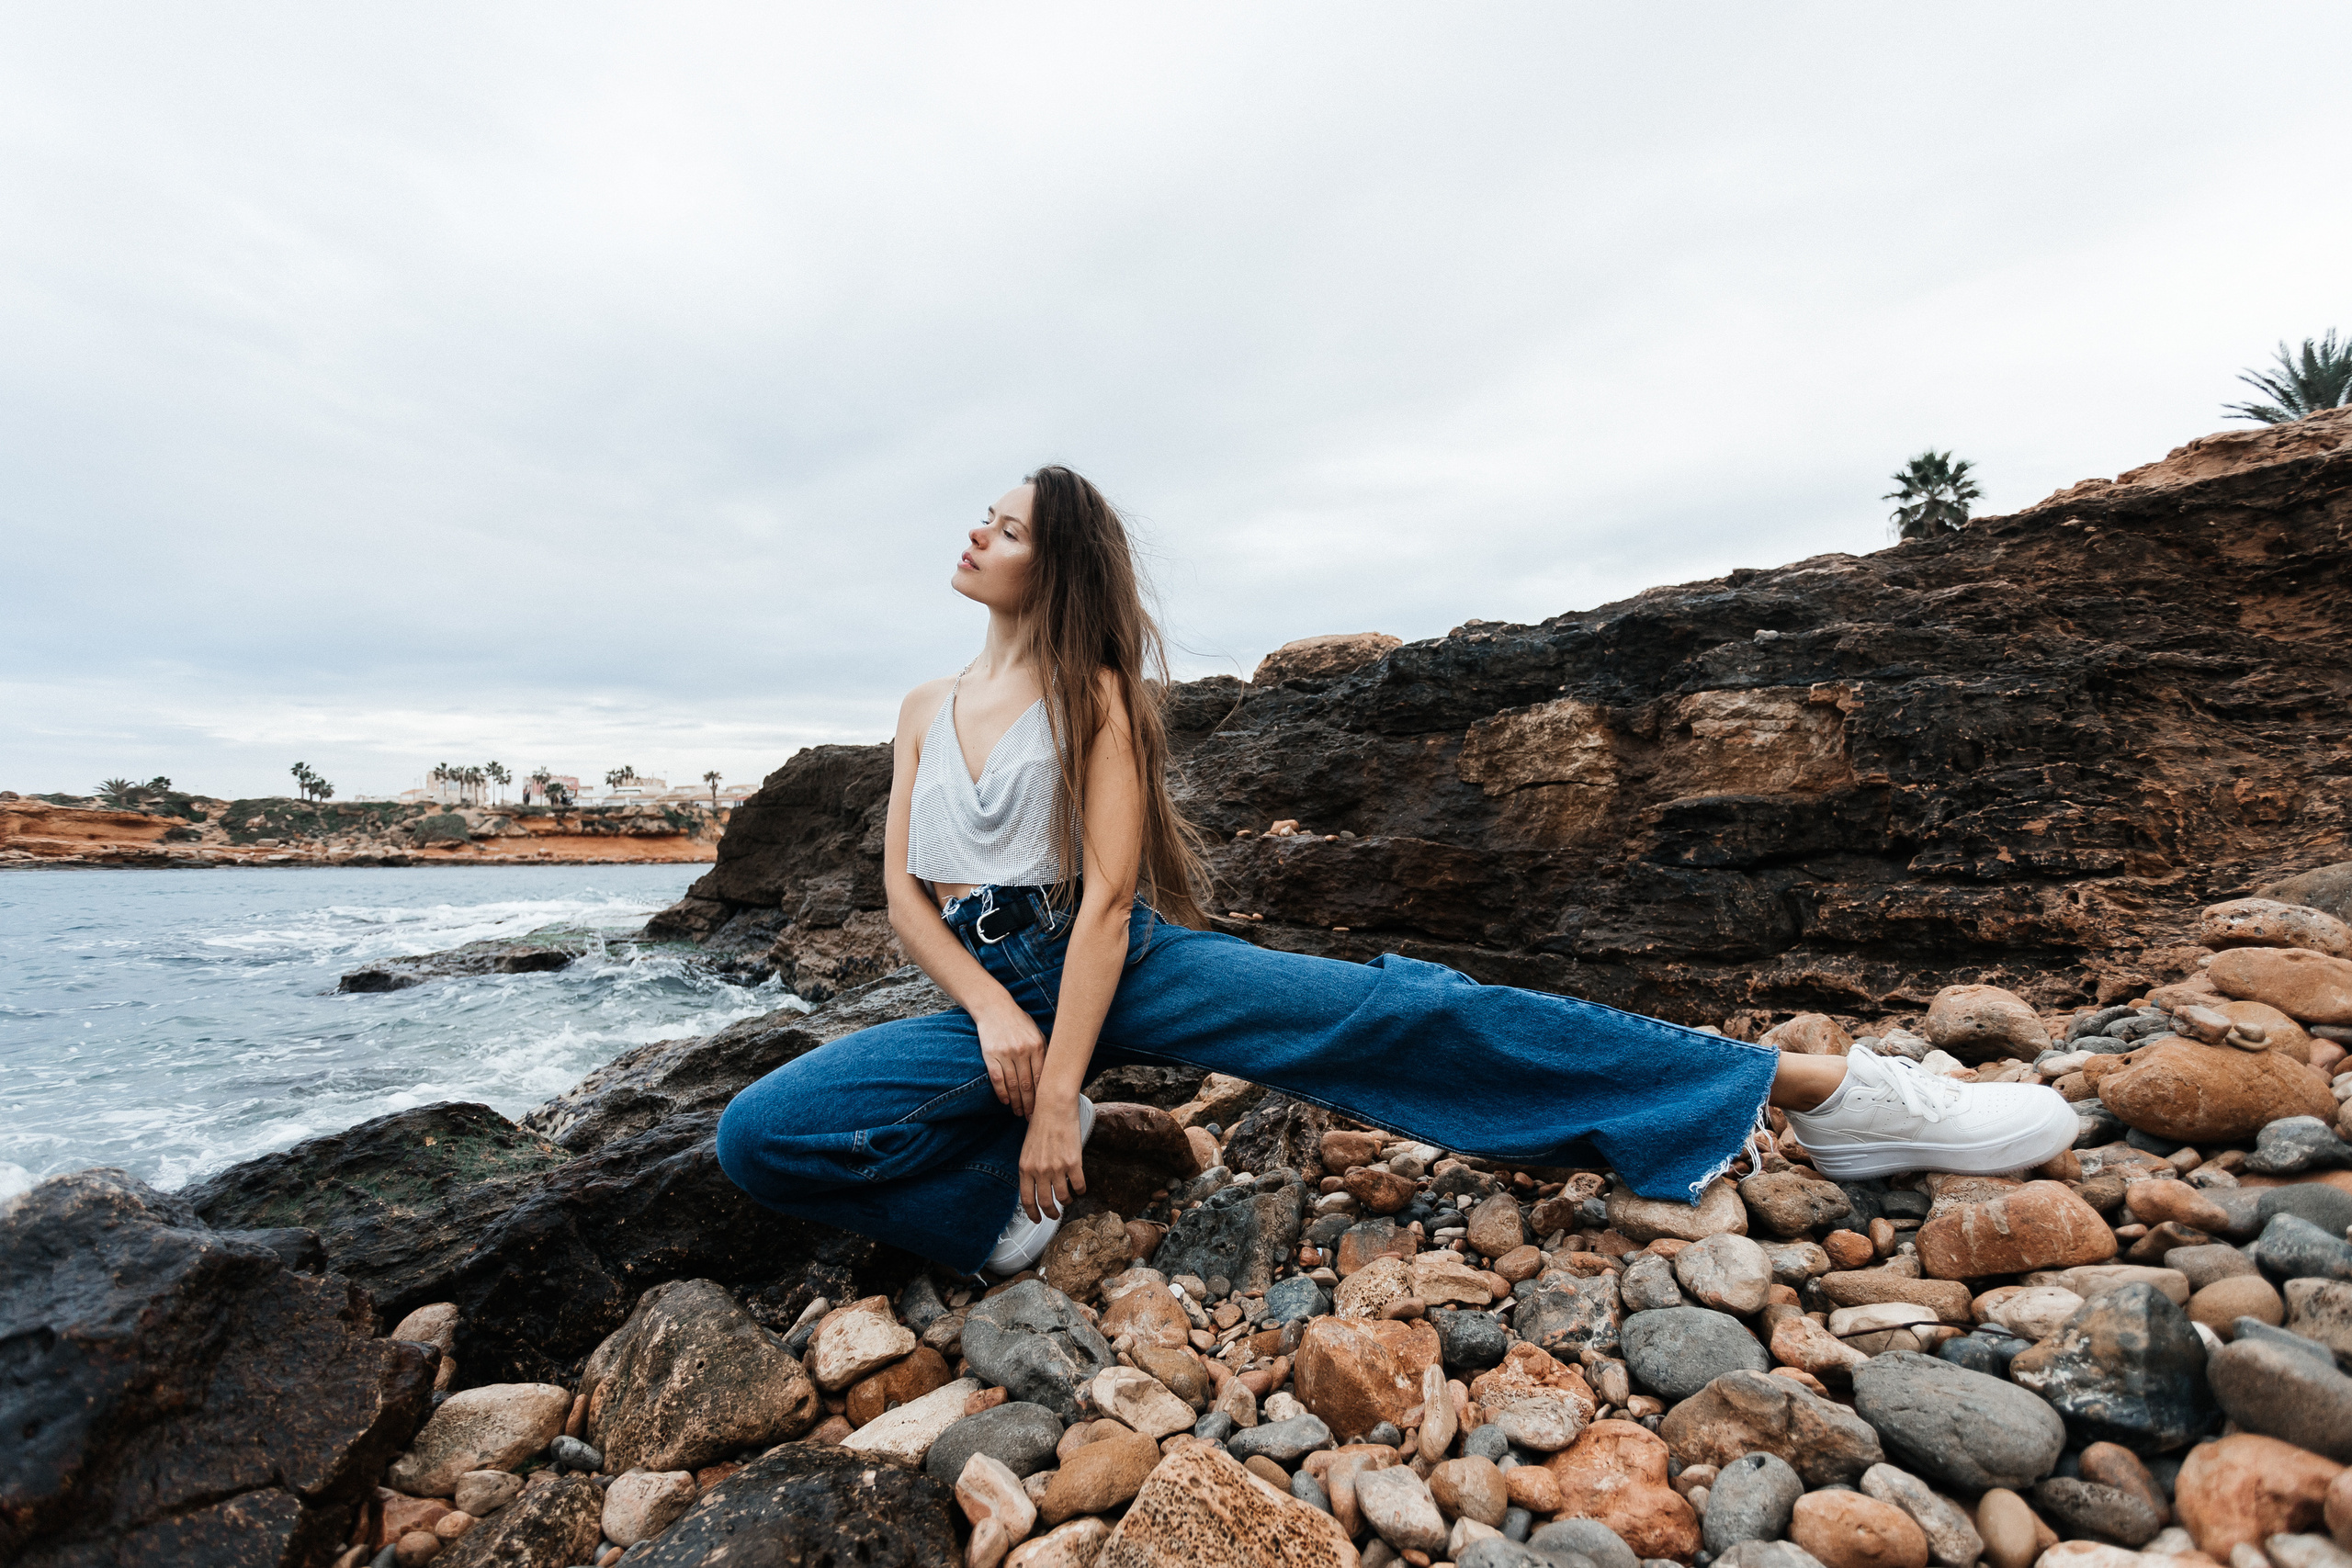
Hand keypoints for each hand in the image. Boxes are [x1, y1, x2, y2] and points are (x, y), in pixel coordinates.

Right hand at [977, 1005, 1046, 1117]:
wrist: (994, 1007)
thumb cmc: (1019, 1022)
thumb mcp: (1037, 1033)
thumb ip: (1044, 1052)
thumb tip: (1053, 1075)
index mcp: (1038, 1046)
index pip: (1043, 1078)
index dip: (1044, 1096)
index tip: (1045, 1108)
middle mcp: (1023, 1051)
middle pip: (1028, 1085)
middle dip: (1030, 1104)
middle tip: (1031, 1117)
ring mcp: (1006, 1053)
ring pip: (1013, 1084)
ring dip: (1016, 1102)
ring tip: (1018, 1113)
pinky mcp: (991, 1055)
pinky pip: (997, 1078)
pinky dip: (1001, 1092)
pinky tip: (1005, 1101)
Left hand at [1018, 1096, 1088, 1222]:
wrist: (1054, 1107)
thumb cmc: (1041, 1125)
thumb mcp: (1028, 1150)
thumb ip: (1030, 1168)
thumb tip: (1035, 1186)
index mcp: (1025, 1168)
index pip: (1026, 1199)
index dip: (1032, 1213)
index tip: (1037, 1219)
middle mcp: (1039, 1171)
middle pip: (1045, 1203)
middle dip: (1051, 1214)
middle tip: (1055, 1215)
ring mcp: (1056, 1168)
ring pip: (1063, 1197)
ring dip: (1067, 1201)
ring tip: (1068, 1199)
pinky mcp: (1073, 1163)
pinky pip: (1079, 1185)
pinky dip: (1081, 1190)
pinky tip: (1080, 1187)